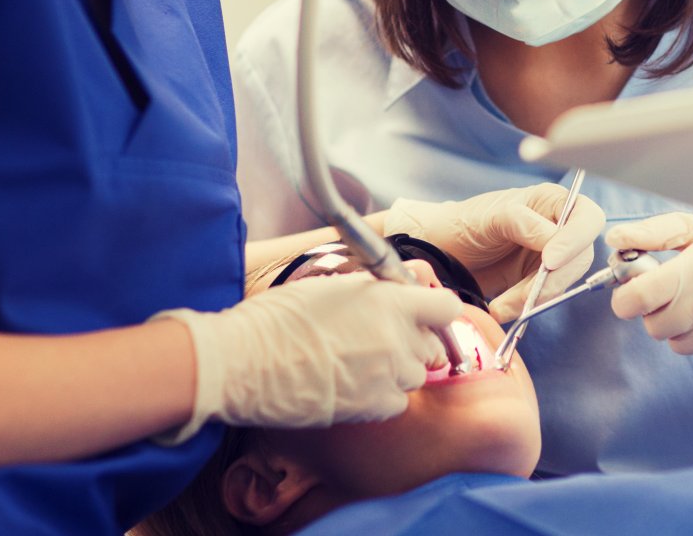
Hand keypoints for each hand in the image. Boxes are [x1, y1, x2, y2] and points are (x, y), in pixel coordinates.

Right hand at [152, 271, 463, 442]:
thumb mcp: (329, 286)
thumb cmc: (276, 319)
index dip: (436, 311)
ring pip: (416, 376)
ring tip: (360, 366)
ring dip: (397, 372)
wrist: (245, 362)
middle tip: (383, 343)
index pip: (447, 306)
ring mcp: (390, 375)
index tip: (423, 316)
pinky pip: (398, 403)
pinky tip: (353, 388)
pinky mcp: (375, 406)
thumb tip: (388, 295)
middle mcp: (398, 338)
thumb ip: (370, 291)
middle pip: (433, 345)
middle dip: (414, 343)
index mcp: (389, 301)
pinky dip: (382, 398)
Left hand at [381, 183, 605, 321]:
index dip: (575, 240)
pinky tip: (502, 307)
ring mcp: (551, 258)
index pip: (587, 219)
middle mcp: (559, 228)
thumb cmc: (465, 222)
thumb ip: (524, 223)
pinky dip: (525, 307)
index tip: (550, 261)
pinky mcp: (538, 283)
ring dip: (536, 297)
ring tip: (502, 304)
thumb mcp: (492, 216)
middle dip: (553, 279)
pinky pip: (545, 298)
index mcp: (553, 202)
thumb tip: (554, 241)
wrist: (442, 252)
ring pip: (563, 282)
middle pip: (580, 257)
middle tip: (526, 293)